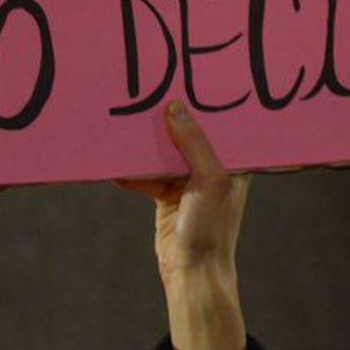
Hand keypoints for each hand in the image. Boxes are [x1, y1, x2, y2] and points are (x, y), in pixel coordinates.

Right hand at [117, 101, 250, 349]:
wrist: (191, 272)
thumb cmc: (211, 228)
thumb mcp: (209, 180)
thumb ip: (193, 143)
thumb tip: (174, 107)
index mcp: (235, 160)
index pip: (222, 123)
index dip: (207, 102)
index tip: (188, 77)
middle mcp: (213, 166)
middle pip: (188, 133)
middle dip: (170, 117)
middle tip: (149, 89)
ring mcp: (188, 180)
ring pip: (163, 151)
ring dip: (145, 142)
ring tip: (127, 118)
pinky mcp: (166, 194)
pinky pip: (145, 173)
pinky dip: (131, 169)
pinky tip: (114, 158)